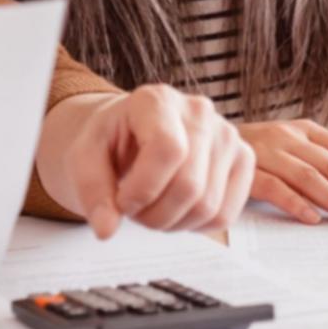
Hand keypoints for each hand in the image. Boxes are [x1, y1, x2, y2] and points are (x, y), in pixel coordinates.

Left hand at [62, 84, 255, 238]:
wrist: (132, 135)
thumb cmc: (111, 142)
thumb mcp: (84, 158)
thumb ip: (91, 190)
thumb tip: (107, 228)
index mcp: (157, 100)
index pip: (168, 149)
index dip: (143, 188)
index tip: (122, 201)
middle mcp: (199, 111)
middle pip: (190, 185)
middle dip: (154, 214)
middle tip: (133, 210)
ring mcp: (227, 134)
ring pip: (208, 206)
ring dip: (172, 222)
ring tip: (152, 207)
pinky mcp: (243, 159)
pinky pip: (226, 215)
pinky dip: (195, 225)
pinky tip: (176, 209)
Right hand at [237, 119, 327, 225]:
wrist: (204, 142)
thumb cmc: (256, 153)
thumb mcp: (291, 148)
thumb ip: (321, 162)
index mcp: (306, 130)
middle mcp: (290, 137)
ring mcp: (268, 153)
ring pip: (311, 177)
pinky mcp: (247, 172)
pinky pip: (276, 188)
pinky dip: (296, 204)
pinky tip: (313, 219)